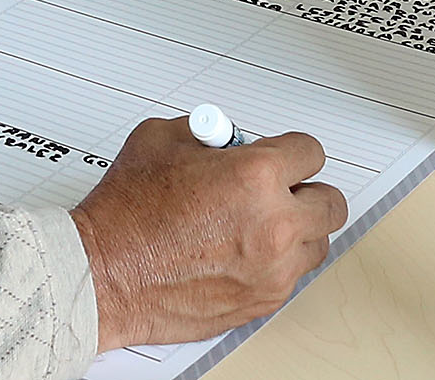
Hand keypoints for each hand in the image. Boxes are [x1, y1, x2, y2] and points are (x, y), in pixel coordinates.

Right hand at [71, 118, 347, 351]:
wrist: (103, 274)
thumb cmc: (126, 214)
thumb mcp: (161, 139)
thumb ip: (208, 134)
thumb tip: (228, 141)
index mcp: (255, 176)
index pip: (311, 153)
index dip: (291, 150)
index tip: (282, 156)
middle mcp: (273, 225)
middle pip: (330, 203)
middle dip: (306, 190)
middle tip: (282, 189)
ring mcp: (272, 269)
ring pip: (318, 243)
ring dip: (297, 230)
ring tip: (262, 223)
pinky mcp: (261, 301)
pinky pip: (292, 276)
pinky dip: (276, 263)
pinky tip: (244, 251)